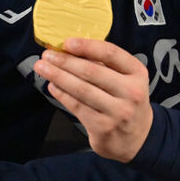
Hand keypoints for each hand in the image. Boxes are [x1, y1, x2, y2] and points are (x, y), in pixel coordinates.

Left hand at [33, 38, 153, 161]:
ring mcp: (117, 111)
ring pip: (81, 90)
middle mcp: (130, 91)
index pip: (111, 53)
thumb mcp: (126, 80)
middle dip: (65, 62)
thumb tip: (71, 50)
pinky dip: (62, 95)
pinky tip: (52, 86)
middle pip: (91, 71)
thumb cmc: (125, 102)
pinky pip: (77, 106)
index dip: (87, 46)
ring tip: (42, 68)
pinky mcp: (102, 126)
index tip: (67, 42)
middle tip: (47, 55)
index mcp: (137, 72)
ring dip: (58, 77)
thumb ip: (105, 66)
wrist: (136, 137)